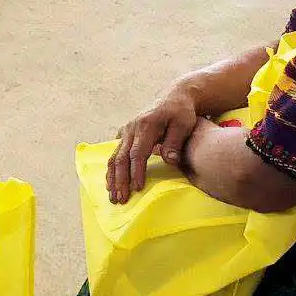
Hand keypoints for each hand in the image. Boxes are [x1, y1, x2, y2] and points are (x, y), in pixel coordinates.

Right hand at [107, 87, 201, 204]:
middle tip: (120, 199)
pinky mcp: (125, 133)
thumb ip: (175, 142)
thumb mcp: (184, 124)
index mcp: (146, 125)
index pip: (138, 153)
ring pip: (114, 156)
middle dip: (120, 180)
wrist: (174, 96)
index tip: (137, 188)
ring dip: (112, 177)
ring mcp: (126, 130)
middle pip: (121, 158)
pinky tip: (111, 183)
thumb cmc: (181, 112)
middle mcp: (132, 128)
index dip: (136, 171)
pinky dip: (112, 169)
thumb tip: (169, 161)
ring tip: (113, 196)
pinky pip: (115, 153)